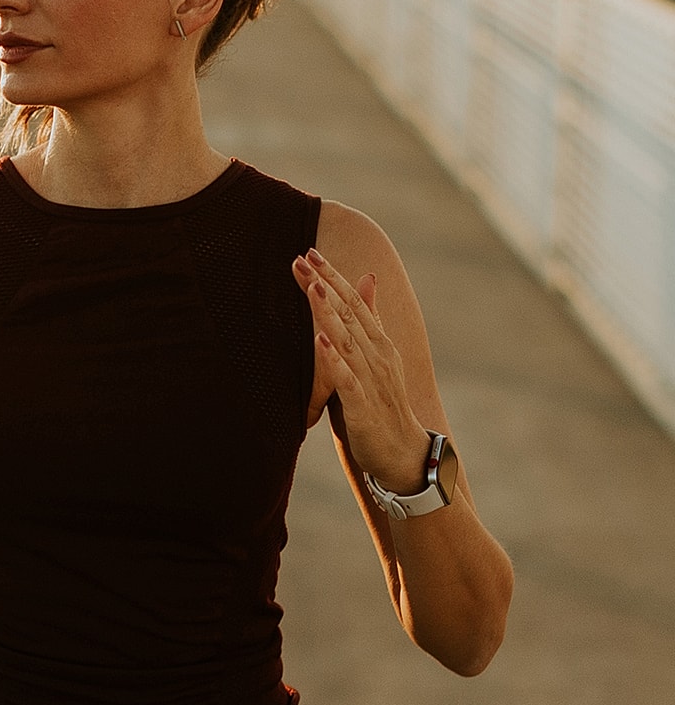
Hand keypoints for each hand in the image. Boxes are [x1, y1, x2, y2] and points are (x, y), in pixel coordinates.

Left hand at [293, 247, 430, 491]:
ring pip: (347, 341)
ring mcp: (371, 380)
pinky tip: (319, 343)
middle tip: (301, 258)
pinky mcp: (362, 407)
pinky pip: (346, 380)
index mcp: (378, 342)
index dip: (332, 276)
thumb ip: (370, 318)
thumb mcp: (376, 355)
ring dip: (329, 314)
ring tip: (313, 288)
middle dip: (324, 285)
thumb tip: (367, 279)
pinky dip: (333, 361)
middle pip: (348, 314)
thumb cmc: (383, 403)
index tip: (310, 252)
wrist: (402, 452)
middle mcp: (377, 355)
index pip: (353, 302)